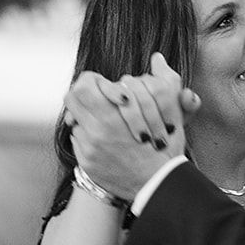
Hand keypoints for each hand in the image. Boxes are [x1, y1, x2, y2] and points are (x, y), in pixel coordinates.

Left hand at [65, 54, 198, 200]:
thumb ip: (164, 82)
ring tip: (103, 121)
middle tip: (97, 98)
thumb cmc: (166, 147)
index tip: (104, 85)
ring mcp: (89, 148)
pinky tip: (105, 141)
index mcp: (113, 115)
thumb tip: (157, 58)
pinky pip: (79, 141)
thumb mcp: (171, 113)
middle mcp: (96, 131)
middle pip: (72, 98)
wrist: (159, 186)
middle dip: (84, 95)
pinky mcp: (86, 163)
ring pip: (75, 120)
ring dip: (87, 117)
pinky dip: (88, 137)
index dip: (93, 81)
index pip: (84, 85)